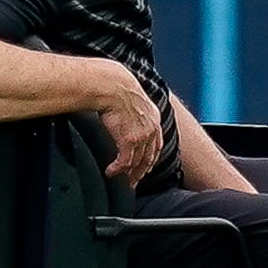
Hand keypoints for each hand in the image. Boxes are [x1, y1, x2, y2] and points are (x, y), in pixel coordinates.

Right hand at [87, 58, 162, 187]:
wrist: (112, 85)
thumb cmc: (116, 87)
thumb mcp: (131, 100)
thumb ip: (131, 111)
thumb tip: (123, 114)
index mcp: (154, 118)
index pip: (156, 145)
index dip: (150, 158)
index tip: (144, 167)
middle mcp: (151, 129)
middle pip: (149, 158)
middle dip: (141, 172)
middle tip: (133, 181)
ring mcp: (142, 136)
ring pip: (138, 162)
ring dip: (128, 174)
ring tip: (120, 179)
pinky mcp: (130, 140)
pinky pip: (125, 161)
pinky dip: (117, 169)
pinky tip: (110, 171)